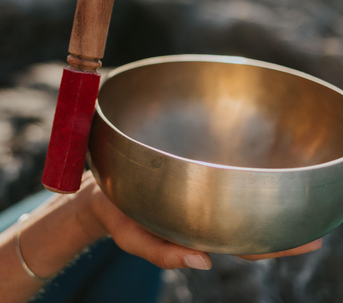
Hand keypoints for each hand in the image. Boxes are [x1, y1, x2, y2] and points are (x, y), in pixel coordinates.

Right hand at [77, 171, 321, 270]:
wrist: (102, 192)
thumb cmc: (118, 218)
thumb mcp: (133, 240)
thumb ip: (162, 254)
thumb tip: (202, 263)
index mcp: (197, 235)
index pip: (246, 245)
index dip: (280, 244)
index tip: (312, 239)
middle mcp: (206, 216)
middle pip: (254, 221)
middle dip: (289, 219)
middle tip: (324, 212)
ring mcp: (202, 196)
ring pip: (243, 196)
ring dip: (274, 192)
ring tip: (305, 179)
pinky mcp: (193, 175)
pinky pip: (225, 173)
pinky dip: (247, 171)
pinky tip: (264, 159)